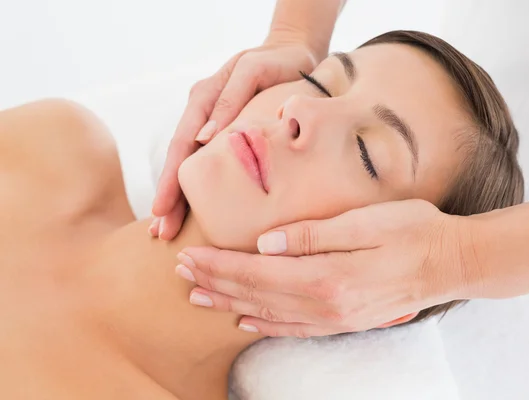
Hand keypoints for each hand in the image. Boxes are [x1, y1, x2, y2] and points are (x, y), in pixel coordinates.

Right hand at [150, 38, 319, 239]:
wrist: (297, 56)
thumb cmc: (278, 63)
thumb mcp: (253, 71)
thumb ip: (229, 100)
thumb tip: (204, 139)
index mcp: (203, 97)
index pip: (181, 144)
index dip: (171, 179)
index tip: (162, 209)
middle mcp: (201, 112)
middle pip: (179, 160)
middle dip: (169, 197)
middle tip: (161, 231)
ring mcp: (211, 123)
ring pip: (191, 164)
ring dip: (179, 196)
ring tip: (167, 228)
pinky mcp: (227, 133)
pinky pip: (209, 161)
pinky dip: (200, 185)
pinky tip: (195, 208)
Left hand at [176, 200, 477, 336]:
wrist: (452, 262)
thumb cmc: (412, 231)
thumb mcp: (364, 221)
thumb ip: (312, 234)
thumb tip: (265, 243)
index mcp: (328, 276)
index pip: (258, 272)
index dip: (220, 265)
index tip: (188, 256)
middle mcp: (327, 305)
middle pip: (257, 295)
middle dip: (215, 283)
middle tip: (180, 273)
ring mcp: (336, 318)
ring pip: (269, 314)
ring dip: (231, 304)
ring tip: (198, 297)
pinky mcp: (345, 321)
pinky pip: (295, 328)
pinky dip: (266, 325)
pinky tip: (246, 322)